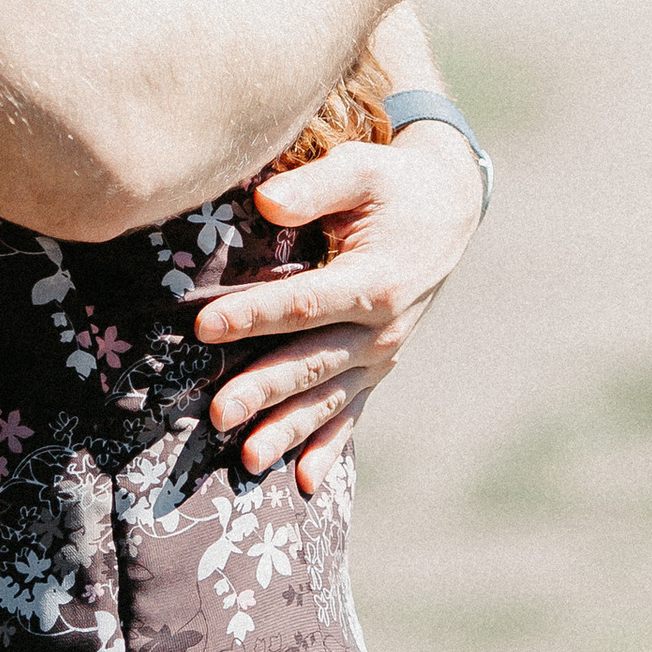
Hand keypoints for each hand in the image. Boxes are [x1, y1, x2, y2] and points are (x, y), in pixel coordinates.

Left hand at [193, 123, 486, 496]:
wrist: (447, 210)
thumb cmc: (393, 185)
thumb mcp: (363, 168)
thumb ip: (315, 185)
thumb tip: (264, 201)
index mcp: (376, 280)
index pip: (305, 303)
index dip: (255, 315)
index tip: (204, 326)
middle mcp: (382, 328)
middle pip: (312, 362)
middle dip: (263, 390)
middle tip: (217, 413)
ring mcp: (382, 355)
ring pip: (328, 399)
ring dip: (287, 431)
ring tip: (247, 460)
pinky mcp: (378, 367)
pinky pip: (352, 414)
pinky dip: (329, 450)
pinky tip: (302, 483)